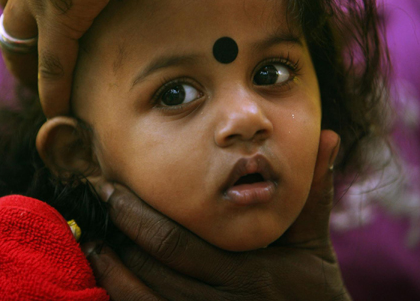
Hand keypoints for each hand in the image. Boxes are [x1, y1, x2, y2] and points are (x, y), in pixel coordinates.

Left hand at [0, 0, 200, 116]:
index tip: (49, 9)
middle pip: (10, 8)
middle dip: (20, 33)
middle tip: (33, 55)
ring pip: (16, 40)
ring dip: (25, 66)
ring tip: (40, 88)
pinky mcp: (58, 18)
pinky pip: (51, 65)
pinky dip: (54, 91)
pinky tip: (60, 110)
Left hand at [85, 130, 349, 300]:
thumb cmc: (313, 290)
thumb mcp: (313, 243)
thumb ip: (315, 193)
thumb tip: (328, 136)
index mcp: (249, 276)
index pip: (177, 246)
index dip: (137, 219)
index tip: (111, 191)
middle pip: (154, 271)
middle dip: (119, 237)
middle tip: (91, 207)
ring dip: (113, 272)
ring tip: (90, 242)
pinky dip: (126, 299)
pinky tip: (110, 277)